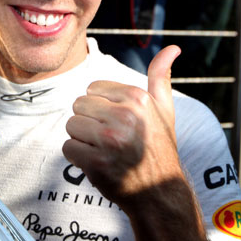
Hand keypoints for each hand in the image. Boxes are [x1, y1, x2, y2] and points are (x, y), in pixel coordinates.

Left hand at [63, 46, 182, 209]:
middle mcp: (125, 115)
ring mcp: (110, 140)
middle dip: (90, 123)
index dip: (101, 108)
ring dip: (82, 140)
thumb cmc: (159, 147)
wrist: (160, 193)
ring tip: (105, 151)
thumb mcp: (164, 109)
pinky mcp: (96, 162)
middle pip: (78, 106)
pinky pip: (68, 148)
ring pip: (71, 126)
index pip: (91, 89)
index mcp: (137, 98)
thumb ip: (161, 77)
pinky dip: (78, 158)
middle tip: (111, 140)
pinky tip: (98, 163)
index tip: (119, 123)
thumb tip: (172, 47)